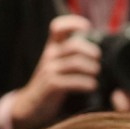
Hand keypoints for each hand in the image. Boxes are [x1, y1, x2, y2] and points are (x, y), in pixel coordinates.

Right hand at [9, 14, 101, 128]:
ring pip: (76, 63)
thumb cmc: (51, 83)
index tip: (87, 27)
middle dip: (91, 51)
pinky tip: (92, 86)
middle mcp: (49, 55)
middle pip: (74, 45)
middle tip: (98, 59)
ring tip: (96, 74)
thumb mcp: (58, 64)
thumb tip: (98, 51)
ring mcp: (49, 70)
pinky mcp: (51, 85)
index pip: (57, 27)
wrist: (31, 105)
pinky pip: (73, 81)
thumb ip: (72, 54)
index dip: (73, 23)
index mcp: (52, 47)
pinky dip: (87, 83)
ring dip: (91, 68)